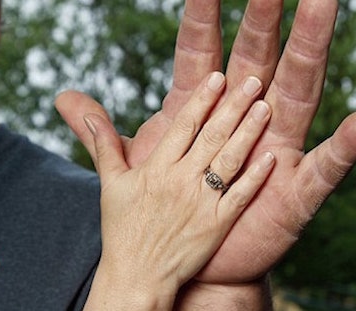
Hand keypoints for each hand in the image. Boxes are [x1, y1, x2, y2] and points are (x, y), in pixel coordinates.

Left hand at [56, 0, 355, 302]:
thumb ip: (105, 134)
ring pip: (296, 97)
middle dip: (265, 24)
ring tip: (320, 12)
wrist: (190, 264)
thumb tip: (64, 99)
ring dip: (307, 56)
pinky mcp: (296, 193)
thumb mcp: (134, 168)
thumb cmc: (169, 210)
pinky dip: (344, 147)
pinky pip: (324, 169)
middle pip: (259, 63)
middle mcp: (247, 121)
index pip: (203, 57)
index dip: (204, 21)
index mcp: (206, 114)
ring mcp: (277, 152)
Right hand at [81, 72, 274, 309]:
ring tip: (265, 107)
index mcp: (156, 169)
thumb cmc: (122, 230)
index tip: (218, 77)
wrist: (136, 278)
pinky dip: (256, 177)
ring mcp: (201, 203)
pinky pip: (240, 196)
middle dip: (233, 106)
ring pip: (228, 160)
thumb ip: (103, 145)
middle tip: (252, 80)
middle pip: (211, 136)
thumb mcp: (110, 185)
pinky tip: (271, 157)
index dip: (202, 99)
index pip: (184, 126)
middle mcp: (180, 181)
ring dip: (248, 132)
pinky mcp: (217, 224)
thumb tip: (84, 111)